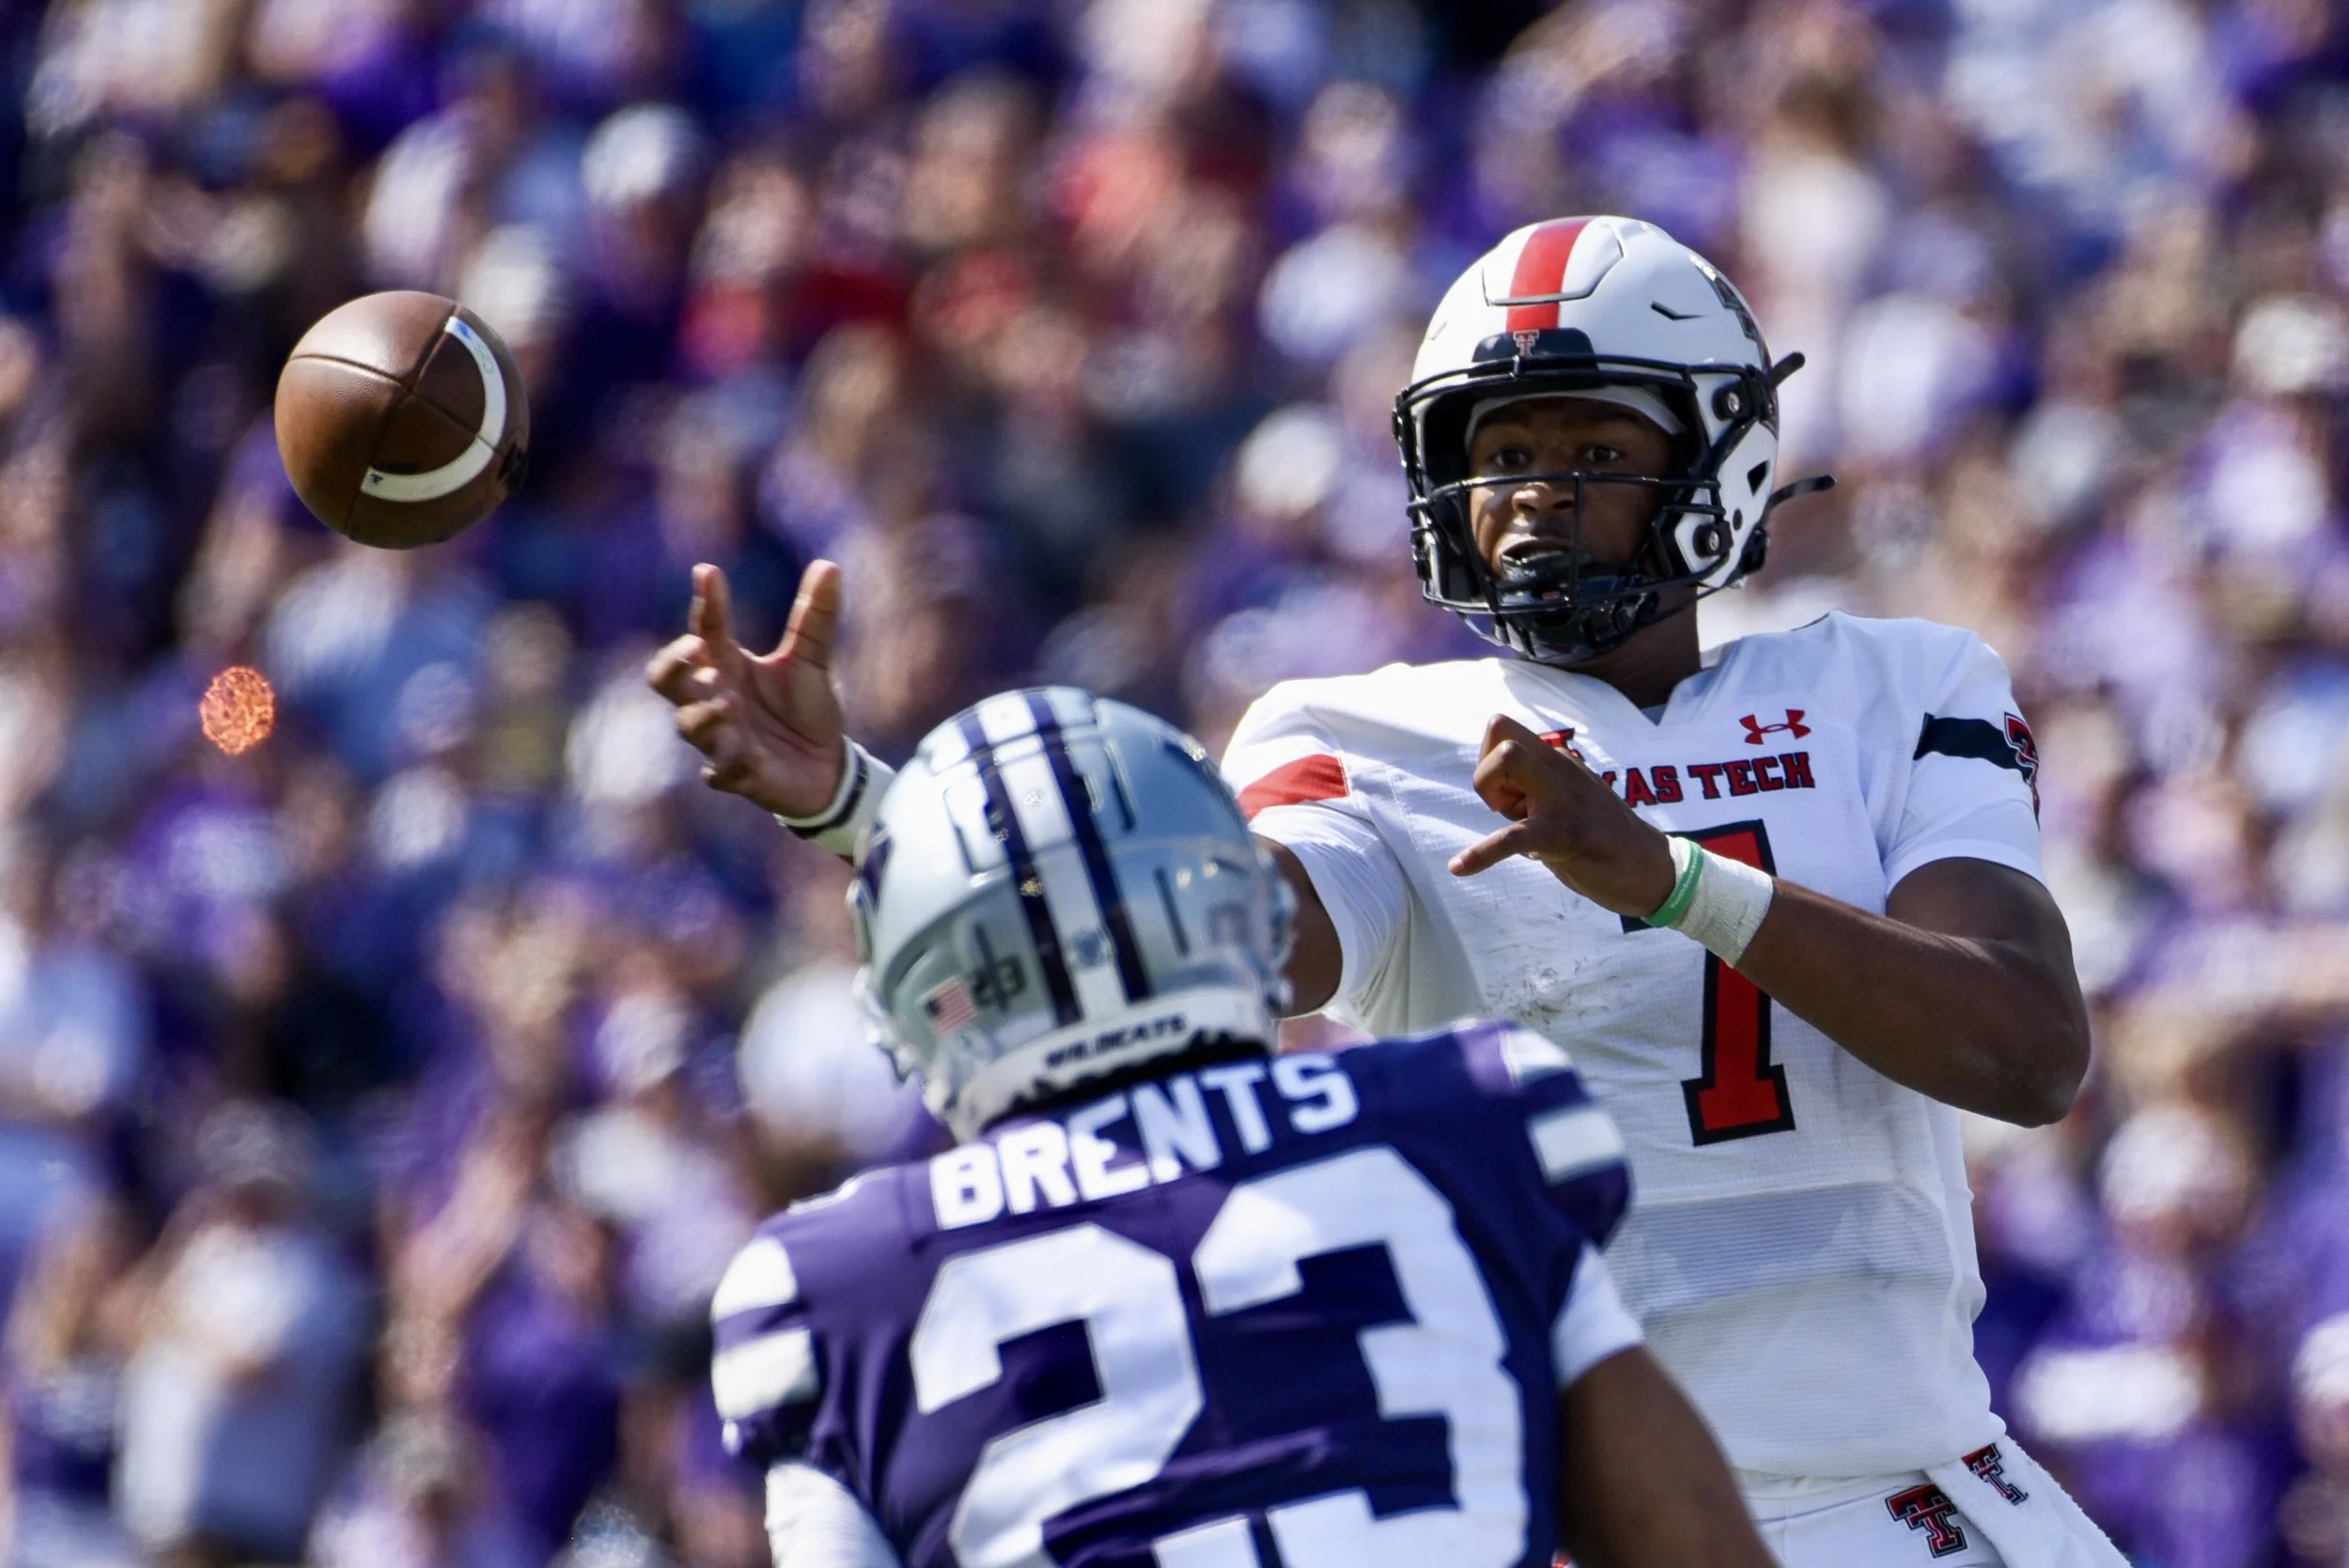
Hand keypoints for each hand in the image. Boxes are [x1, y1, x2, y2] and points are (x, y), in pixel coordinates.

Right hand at [647, 560, 849, 817]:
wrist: (828, 767)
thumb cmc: (806, 710)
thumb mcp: (813, 660)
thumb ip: (815, 617)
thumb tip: (830, 565)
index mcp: (727, 664)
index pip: (706, 629)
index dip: (706, 602)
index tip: (708, 572)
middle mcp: (714, 698)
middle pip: (665, 679)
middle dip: (673, 664)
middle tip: (697, 648)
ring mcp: (721, 738)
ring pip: (689, 725)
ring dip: (705, 712)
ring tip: (730, 701)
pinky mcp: (736, 775)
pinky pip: (721, 772)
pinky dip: (732, 764)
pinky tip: (752, 756)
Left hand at [1448, 714, 1678, 919]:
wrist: (1653, 870)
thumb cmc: (1606, 838)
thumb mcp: (1569, 801)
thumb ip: (1539, 791)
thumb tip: (1503, 797)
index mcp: (1560, 763)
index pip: (1504, 729)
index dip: (1490, 761)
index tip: (1506, 798)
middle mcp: (1561, 770)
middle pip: (1501, 730)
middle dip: (1486, 771)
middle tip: (1505, 809)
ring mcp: (1563, 800)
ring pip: (1506, 760)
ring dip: (1491, 793)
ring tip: (1511, 824)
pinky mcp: (1565, 835)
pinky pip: (1512, 837)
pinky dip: (1480, 854)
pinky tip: (1459, 868)